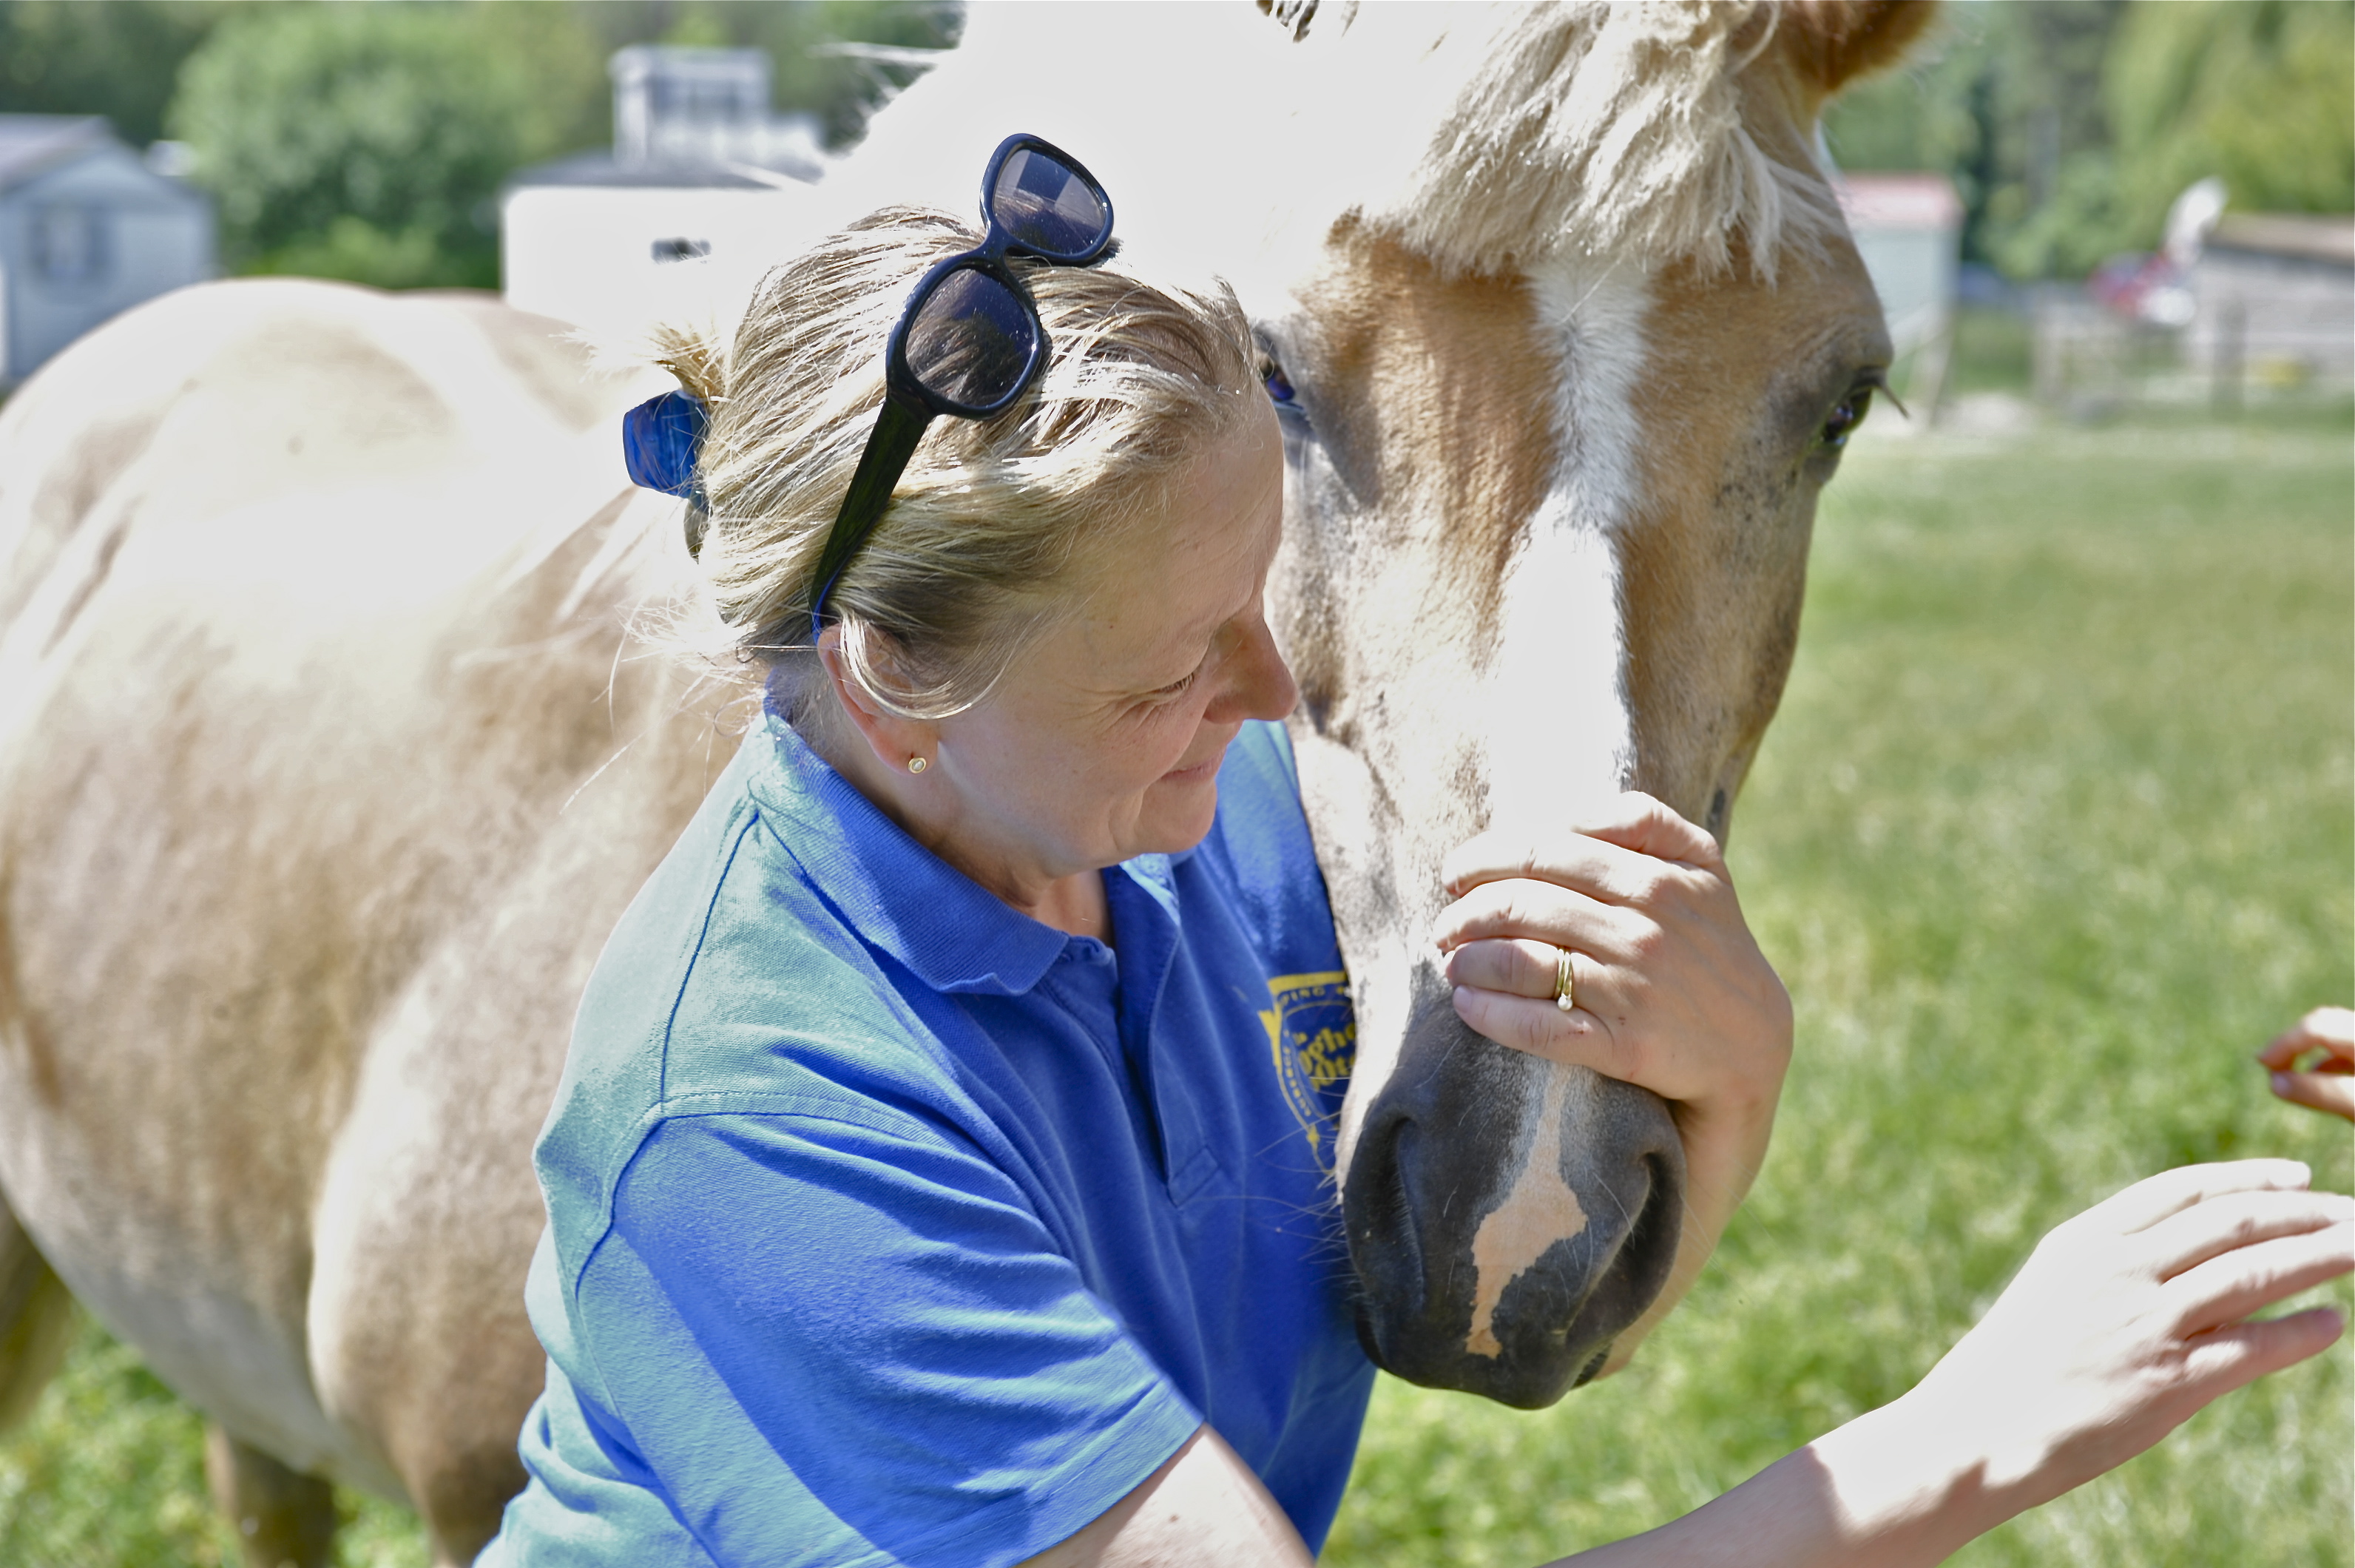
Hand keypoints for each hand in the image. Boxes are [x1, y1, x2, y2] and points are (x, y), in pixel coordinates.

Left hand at [1432, 792, 1791, 1132]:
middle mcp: (1647, 926)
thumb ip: (1643, 823)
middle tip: (1443, 924)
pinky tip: (1466, 1003)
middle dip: (1466, 910)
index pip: (1545, 850)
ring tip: (1448, 961)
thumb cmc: (1709, 944)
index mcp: (1658, 875)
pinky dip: (1491, 1012)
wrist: (1752, 1044)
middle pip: (1524, 902)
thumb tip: (1566, 814)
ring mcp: (1636, 986)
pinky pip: (1541, 1026)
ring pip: (1523, 960)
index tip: (1454, 872)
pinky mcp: (1627, 1045)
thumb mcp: (1700, 866)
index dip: (1485, 857)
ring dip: (1468, 959)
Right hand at [1895, 1160, 2352, 1517]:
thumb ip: (2117, 1267)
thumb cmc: (2012, 1365)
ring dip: (2317, 1256)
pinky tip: (2333, 1322)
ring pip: (2252, 1272)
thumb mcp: (2056, 1292)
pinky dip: (2301, 1330)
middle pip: (2230, 1223)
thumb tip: (2197, 1254)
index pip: (2183, 1190)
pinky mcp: (2167, 1383)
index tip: (2296, 1177)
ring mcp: (2144, 1325)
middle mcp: (2118, 1271)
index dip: (2248, 1178)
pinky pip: (2253, 1347)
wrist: (1977, 1429)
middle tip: (2350, 1210)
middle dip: (2302, 1212)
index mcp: (2085, 1240)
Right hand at [2257, 1006, 2354, 1120]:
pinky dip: (2326, 1062)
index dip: (2284, 1044)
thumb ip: (2317, 1092)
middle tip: (2271, 1068)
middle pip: (2323, 1023)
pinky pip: (2347, 1050)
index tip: (2262, 1066)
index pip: (2315, 1027)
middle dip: (2292, 1043)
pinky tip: (2320, 1081)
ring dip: (2308, 1052)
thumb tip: (2274, 1083)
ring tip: (2290, 1075)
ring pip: (2335, 1036)